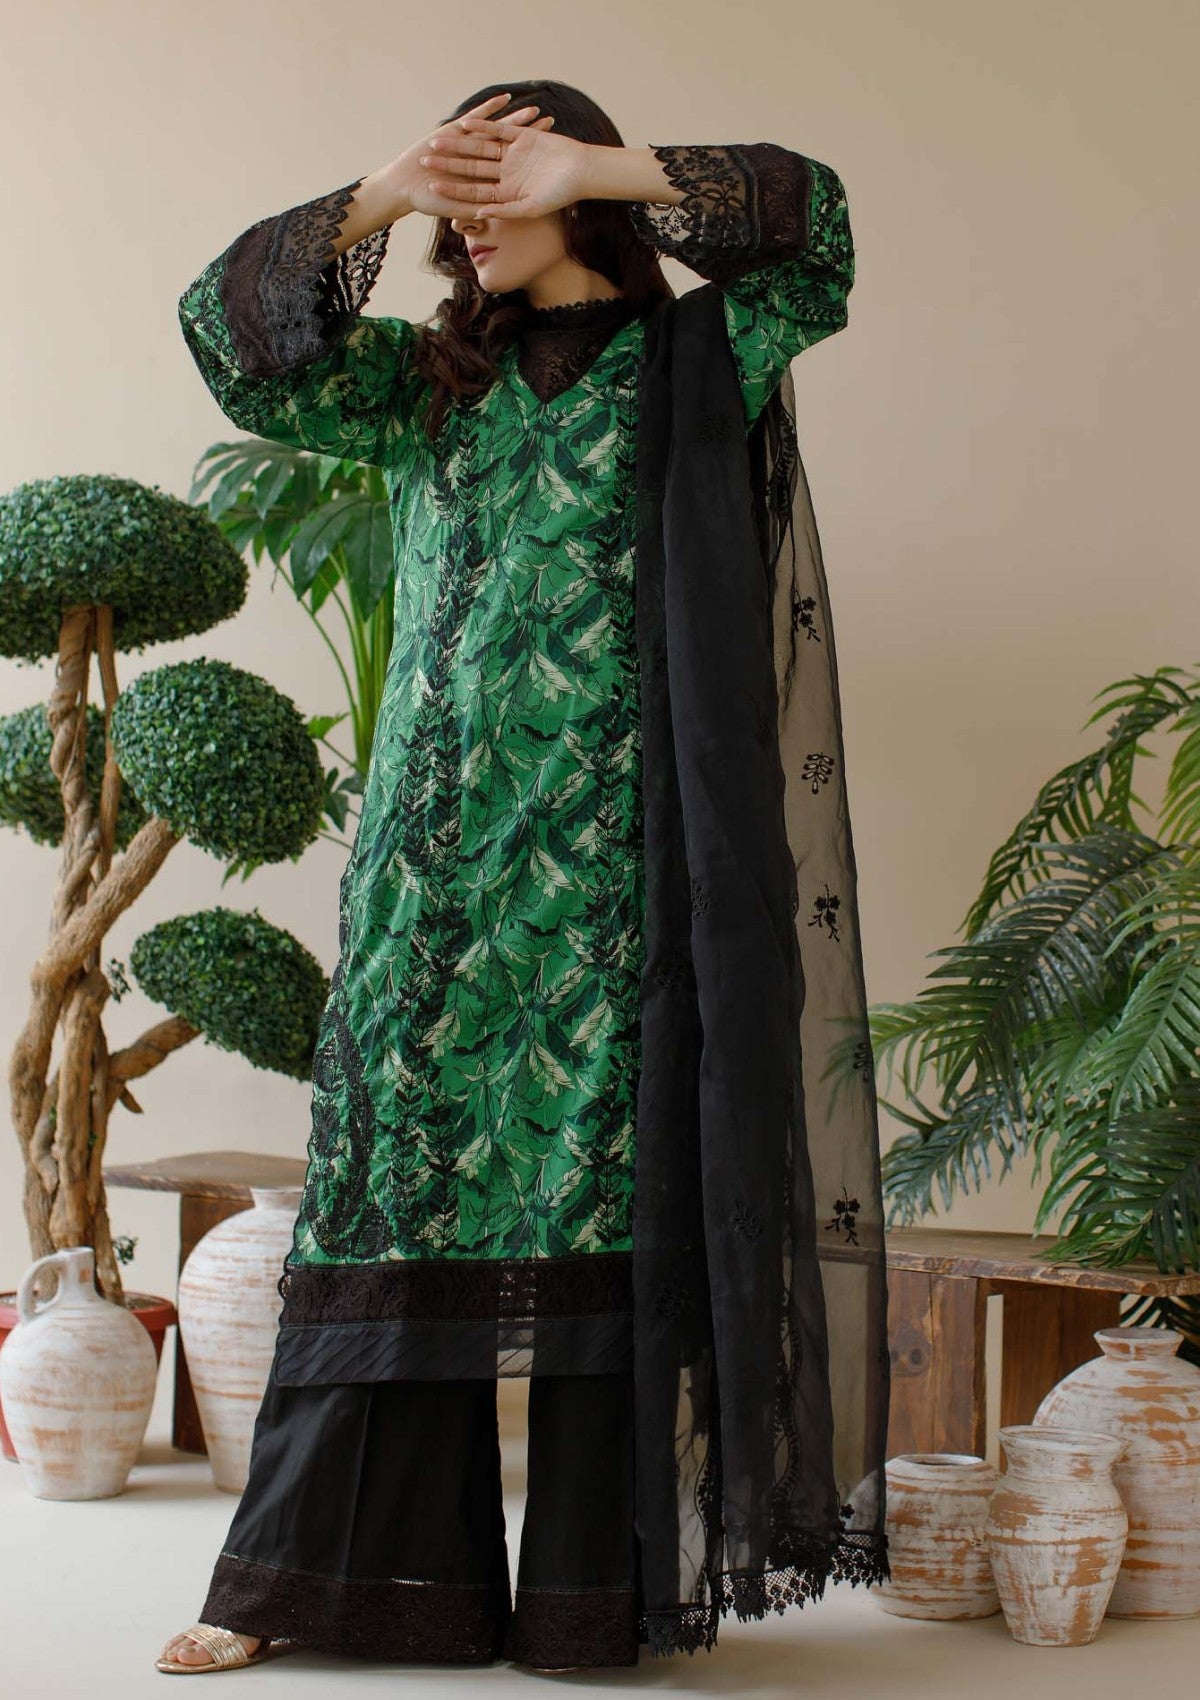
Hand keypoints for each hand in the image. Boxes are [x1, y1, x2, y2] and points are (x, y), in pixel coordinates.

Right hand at [392, 94, 554, 219]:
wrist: (404, 184)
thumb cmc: (428, 201)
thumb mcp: (456, 208)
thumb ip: (477, 210)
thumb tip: (500, 214)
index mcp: (484, 180)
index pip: (514, 170)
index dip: (532, 165)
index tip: (553, 159)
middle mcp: (480, 161)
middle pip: (511, 147)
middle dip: (531, 137)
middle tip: (551, 126)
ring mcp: (469, 145)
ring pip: (497, 130)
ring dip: (515, 120)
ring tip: (535, 108)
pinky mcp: (455, 131)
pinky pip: (477, 117)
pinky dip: (490, 108)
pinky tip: (506, 98)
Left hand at [418, 107, 591, 219]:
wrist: (583, 171)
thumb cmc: (561, 194)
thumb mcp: (530, 207)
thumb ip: (504, 211)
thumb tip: (477, 213)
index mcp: (506, 193)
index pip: (473, 191)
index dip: (452, 189)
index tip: (431, 187)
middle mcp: (506, 173)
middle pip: (471, 168)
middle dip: (448, 165)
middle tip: (424, 160)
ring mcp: (513, 155)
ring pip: (480, 148)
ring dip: (459, 143)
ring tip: (437, 139)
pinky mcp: (522, 137)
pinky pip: (498, 129)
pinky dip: (483, 125)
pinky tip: (464, 122)